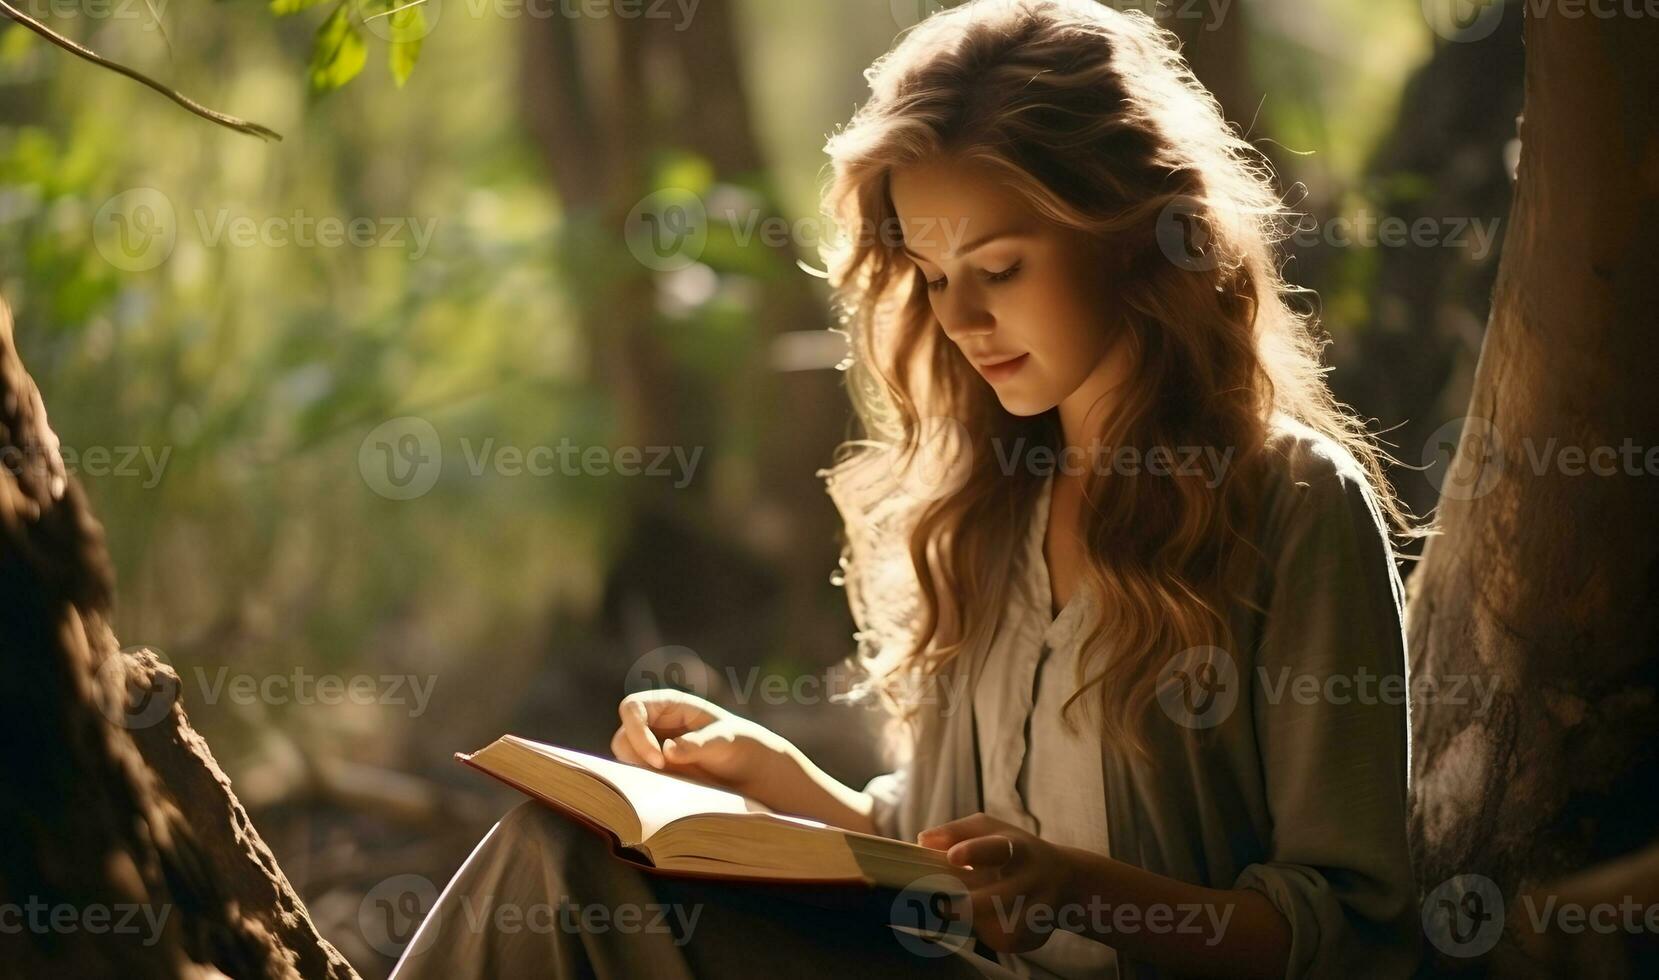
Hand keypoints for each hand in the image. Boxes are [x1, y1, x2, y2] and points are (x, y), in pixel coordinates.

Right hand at [610, 689, 796, 803]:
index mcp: (669, 704)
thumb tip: (668, 750)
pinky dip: (645, 784)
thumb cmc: (740, 745)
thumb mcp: (725, 741)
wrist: (749, 771)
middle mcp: (655, 723)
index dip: (636, 731)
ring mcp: (652, 747)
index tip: (659, 759)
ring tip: (672, 780)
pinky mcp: (654, 769)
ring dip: (639, 772)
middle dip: (636, 756)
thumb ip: (698, 744)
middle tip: (663, 773)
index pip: (632, 707)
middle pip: (622, 736)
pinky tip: (671, 787)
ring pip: (625, 759)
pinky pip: (636, 776)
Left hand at [917, 812, 1079, 953]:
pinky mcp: (1033, 935)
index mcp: (1016, 848)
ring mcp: (1037, 910)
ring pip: (998, 927)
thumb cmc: (1012, 849)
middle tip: (941, 903)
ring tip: (961, 910)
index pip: (996, 849)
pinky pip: (1002, 940)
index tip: (952, 857)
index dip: (973, 852)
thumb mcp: (989, 829)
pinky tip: (985, 921)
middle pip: (995, 899)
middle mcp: (1031, 879)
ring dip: (973, 922)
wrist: (1065, 879)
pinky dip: (985, 933)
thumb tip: (922, 841)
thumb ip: (954, 832)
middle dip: (965, 905)